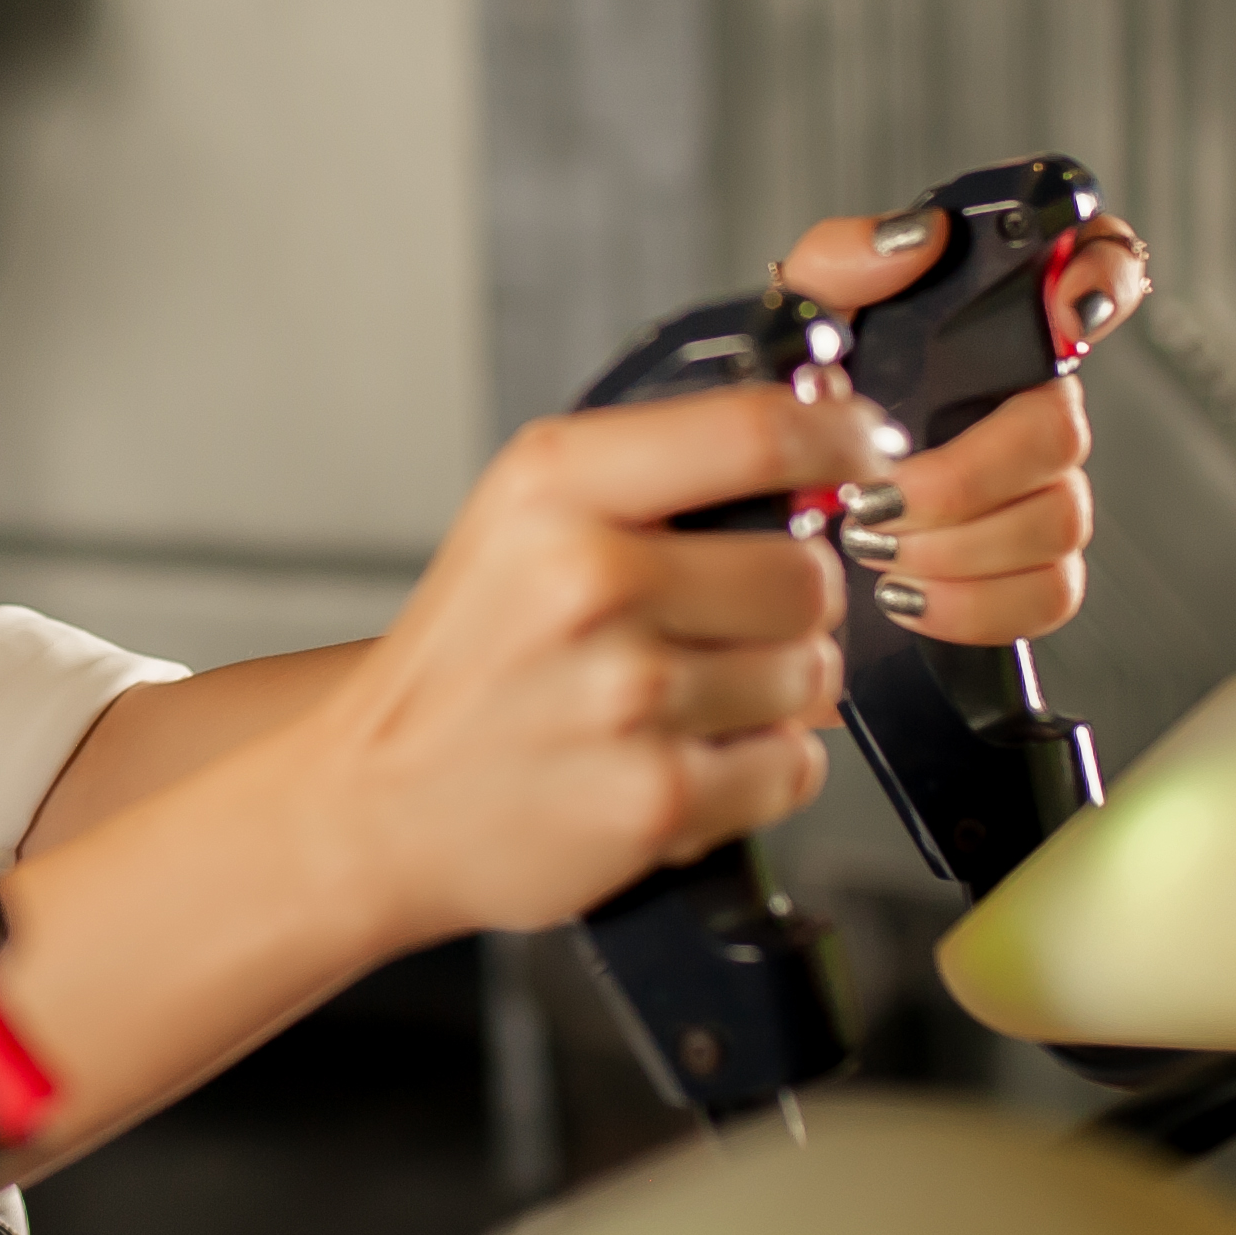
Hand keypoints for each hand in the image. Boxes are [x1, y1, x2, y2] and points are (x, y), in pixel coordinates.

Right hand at [301, 382, 896, 942]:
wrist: (373, 802)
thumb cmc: (465, 663)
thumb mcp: (523, 523)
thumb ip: (660, 480)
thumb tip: (834, 463)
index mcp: (554, 487)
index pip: (757, 432)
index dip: (842, 444)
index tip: (862, 459)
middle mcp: (588, 579)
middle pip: (808, 574)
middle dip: (790, 607)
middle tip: (721, 629)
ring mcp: (624, 694)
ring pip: (812, 675)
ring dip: (774, 693)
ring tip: (682, 701)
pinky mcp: (655, 798)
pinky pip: (792, 766)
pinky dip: (757, 770)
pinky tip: (680, 759)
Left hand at [775, 199, 1152, 645]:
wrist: (755, 515)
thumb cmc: (788, 405)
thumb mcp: (796, 321)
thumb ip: (845, 259)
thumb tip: (917, 235)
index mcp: (988, 329)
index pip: (1101, 267)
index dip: (1108, 278)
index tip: (1069, 312)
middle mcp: (1029, 403)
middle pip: (1063, 434)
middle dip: (964, 476)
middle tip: (874, 497)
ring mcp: (1039, 488)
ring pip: (1060, 520)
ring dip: (953, 544)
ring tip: (869, 543)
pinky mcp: (1028, 571)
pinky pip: (1051, 592)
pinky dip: (972, 604)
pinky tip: (905, 593)